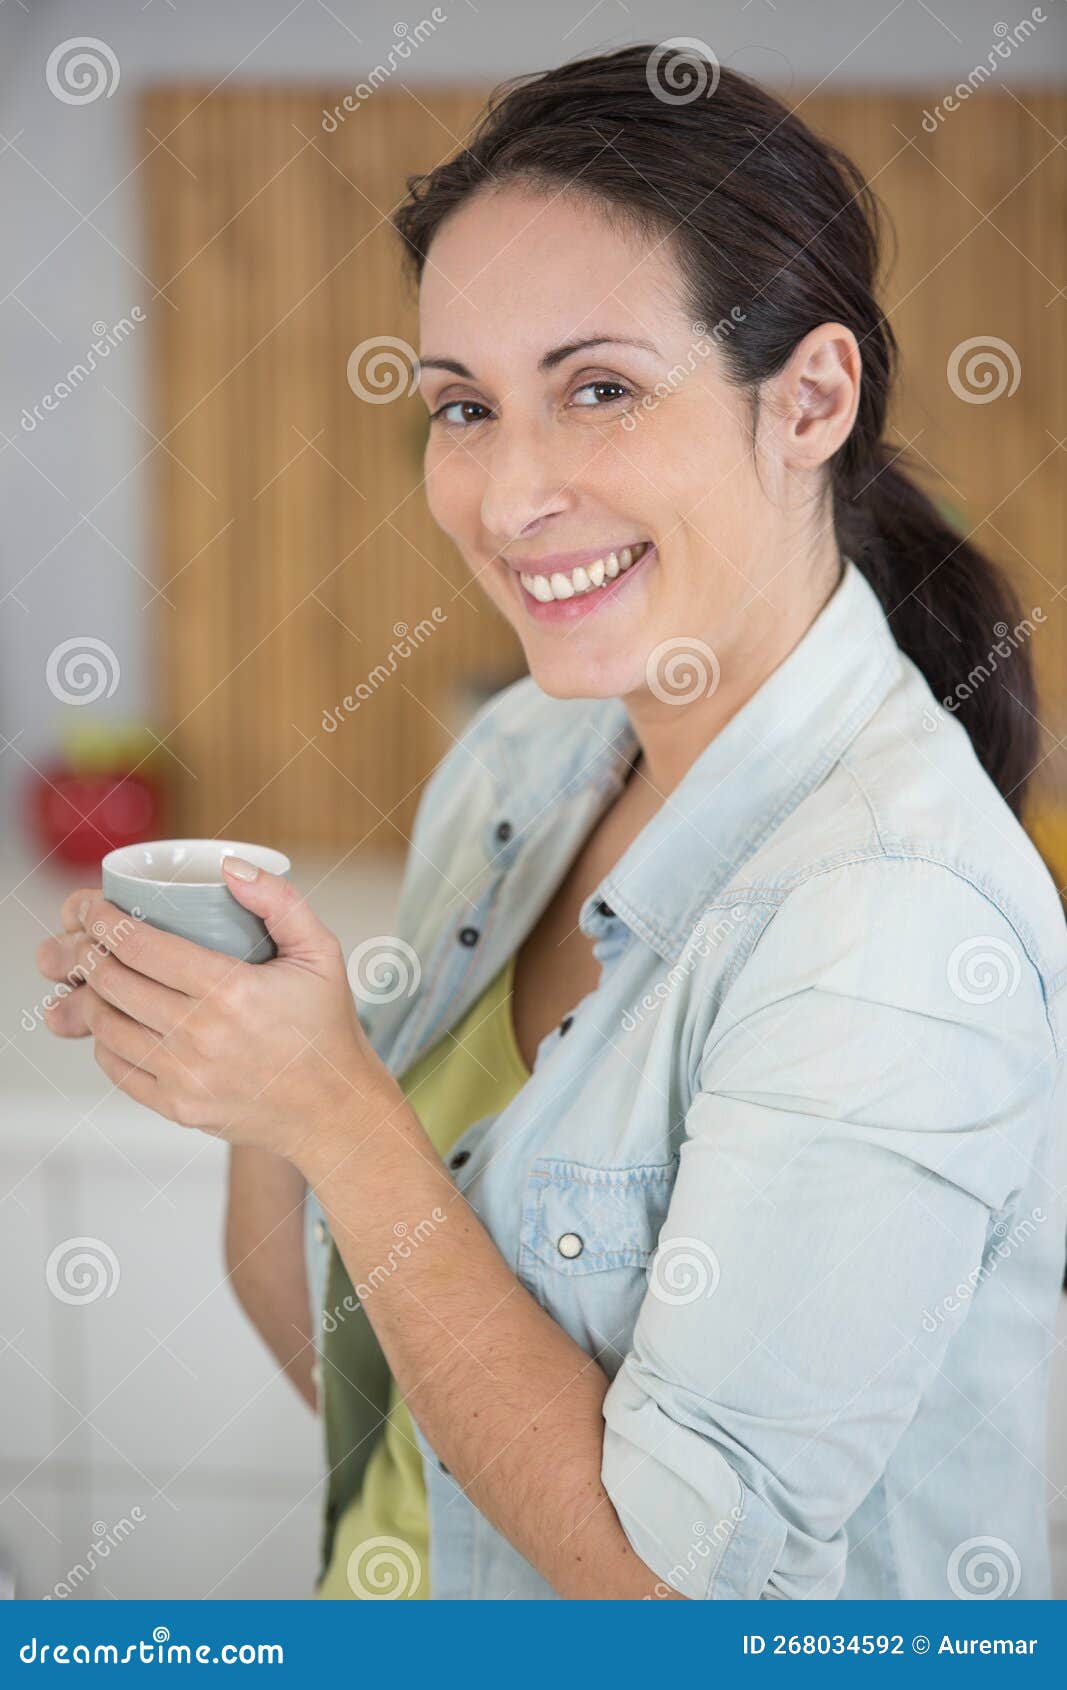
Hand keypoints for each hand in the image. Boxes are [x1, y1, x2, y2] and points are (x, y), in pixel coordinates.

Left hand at [34, 858, 395, 1163]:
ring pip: (105, 1025)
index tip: (93, 906)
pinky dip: (105, 1039)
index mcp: (232, 991)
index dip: (105, 920)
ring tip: (98, 974)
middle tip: (85, 935)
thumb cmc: (325, 1027)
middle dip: (87, 951)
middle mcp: (201, 1036)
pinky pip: (116, 1068)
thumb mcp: (321, 952)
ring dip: (92, 994)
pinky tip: (116, 1019)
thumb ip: (279, 900)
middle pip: (113, 982)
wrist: (333, 1109)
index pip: (141, 946)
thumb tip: (229, 866)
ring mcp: (184, 1076)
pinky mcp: (176, 1107)